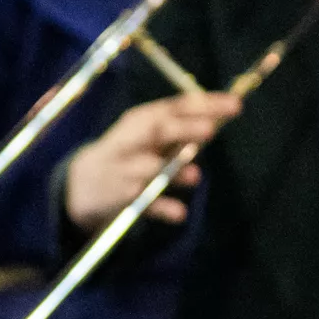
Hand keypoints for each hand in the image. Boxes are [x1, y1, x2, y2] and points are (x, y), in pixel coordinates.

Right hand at [64, 92, 239, 232]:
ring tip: (196, 176)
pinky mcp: (121, 198)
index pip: (175, 106)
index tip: (235, 105)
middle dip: (184, 129)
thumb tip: (220, 118)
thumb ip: (181, 129)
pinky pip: (145, 204)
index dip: (205, 104)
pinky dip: (162, 209)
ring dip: (172, 171)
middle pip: (158, 131)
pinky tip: (180, 214)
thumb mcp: (149, 135)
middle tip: (211, 130)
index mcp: (142, 119)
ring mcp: (125, 170)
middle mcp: (132, 140)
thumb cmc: (128, 153)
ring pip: (149, 169)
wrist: (83, 183)